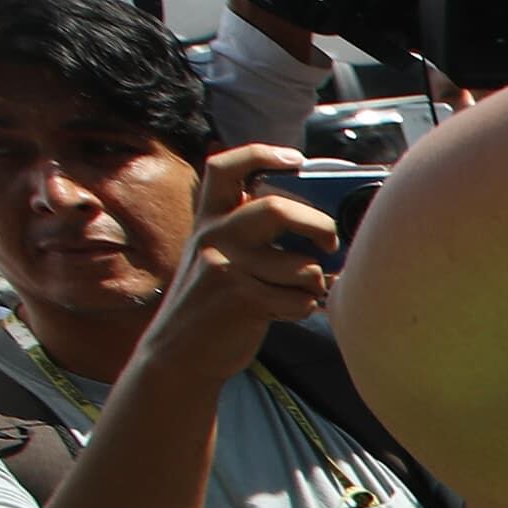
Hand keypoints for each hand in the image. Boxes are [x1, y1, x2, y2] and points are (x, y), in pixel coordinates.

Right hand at [143, 147, 336, 383]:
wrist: (178, 353)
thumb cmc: (215, 301)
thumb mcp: (217, 255)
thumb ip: (248, 232)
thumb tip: (317, 222)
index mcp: (208, 220)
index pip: (224, 168)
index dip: (262, 154)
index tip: (295, 159)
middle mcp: (213, 237)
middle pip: (279, 210)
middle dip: (319, 226)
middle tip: (329, 243)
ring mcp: (226, 268)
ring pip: (302, 265)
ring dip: (315, 283)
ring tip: (300, 291)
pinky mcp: (242, 301)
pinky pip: (300, 299)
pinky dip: (304, 308)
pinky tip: (286, 311)